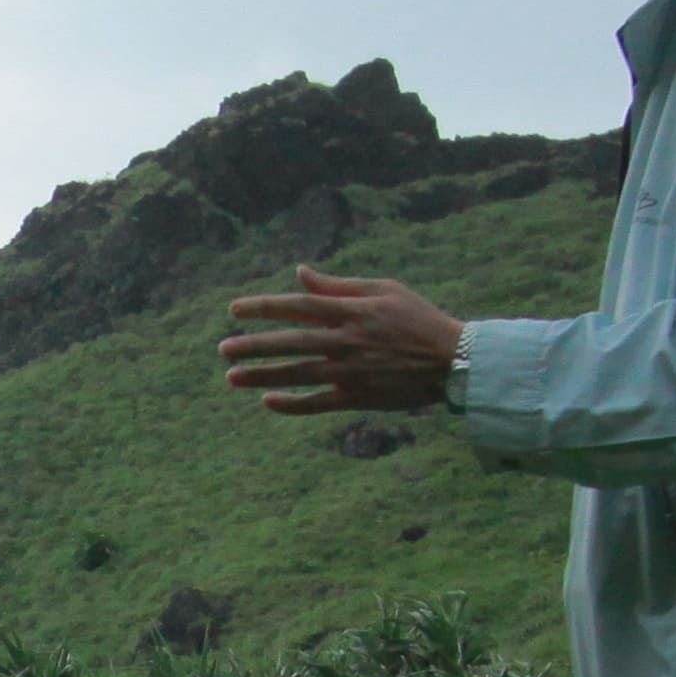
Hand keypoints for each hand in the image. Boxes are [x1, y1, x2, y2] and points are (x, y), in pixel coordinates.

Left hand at [218, 267, 465, 416]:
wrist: (452, 360)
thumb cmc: (417, 318)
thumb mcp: (383, 290)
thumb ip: (338, 285)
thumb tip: (300, 272)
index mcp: (352, 311)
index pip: (298, 306)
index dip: (264, 307)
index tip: (234, 309)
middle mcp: (347, 341)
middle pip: (291, 342)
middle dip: (254, 345)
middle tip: (223, 348)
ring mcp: (352, 371)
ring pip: (298, 374)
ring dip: (262, 375)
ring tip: (231, 376)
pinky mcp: (359, 397)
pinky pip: (318, 403)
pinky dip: (292, 404)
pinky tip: (267, 401)